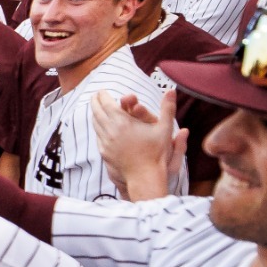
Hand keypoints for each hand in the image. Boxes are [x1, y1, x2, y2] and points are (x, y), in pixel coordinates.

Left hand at [91, 86, 184, 201]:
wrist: (145, 177)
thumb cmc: (157, 153)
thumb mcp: (165, 129)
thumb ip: (168, 108)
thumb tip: (172, 90)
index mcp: (122, 122)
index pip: (106, 103)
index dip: (102, 95)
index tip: (101, 91)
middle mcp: (110, 131)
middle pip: (97, 112)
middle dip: (95, 102)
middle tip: (95, 96)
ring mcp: (106, 143)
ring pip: (95, 124)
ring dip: (95, 114)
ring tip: (96, 108)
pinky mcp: (104, 153)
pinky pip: (98, 136)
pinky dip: (97, 128)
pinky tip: (99, 126)